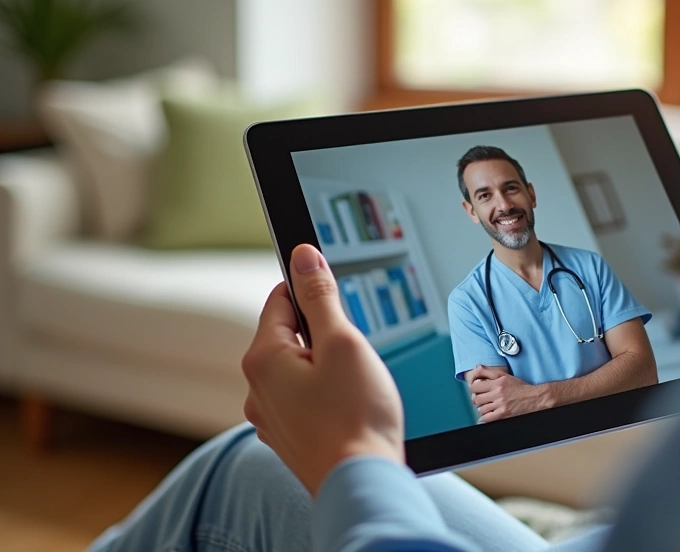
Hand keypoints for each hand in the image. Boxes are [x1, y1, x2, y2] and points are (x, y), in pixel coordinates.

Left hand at [242, 244, 404, 496]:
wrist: (361, 484)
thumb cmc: (356, 416)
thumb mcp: (343, 342)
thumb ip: (320, 297)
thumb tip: (303, 255)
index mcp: (263, 359)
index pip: (280, 300)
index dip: (311, 290)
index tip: (336, 292)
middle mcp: (256, 389)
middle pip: (288, 337)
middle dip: (322, 336)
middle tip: (355, 353)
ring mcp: (269, 418)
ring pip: (296, 372)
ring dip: (323, 369)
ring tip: (355, 388)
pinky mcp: (287, 440)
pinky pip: (302, 402)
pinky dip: (323, 398)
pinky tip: (348, 410)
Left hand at [466, 366, 551, 422]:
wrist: (535, 398)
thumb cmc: (521, 387)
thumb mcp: (505, 375)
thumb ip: (489, 371)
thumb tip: (476, 368)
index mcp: (498, 383)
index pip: (475, 386)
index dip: (474, 389)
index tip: (478, 390)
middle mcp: (498, 393)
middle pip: (476, 398)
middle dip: (477, 399)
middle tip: (482, 399)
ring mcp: (500, 405)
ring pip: (481, 409)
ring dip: (483, 408)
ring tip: (489, 405)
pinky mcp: (503, 414)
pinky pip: (486, 418)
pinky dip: (486, 417)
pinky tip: (490, 413)